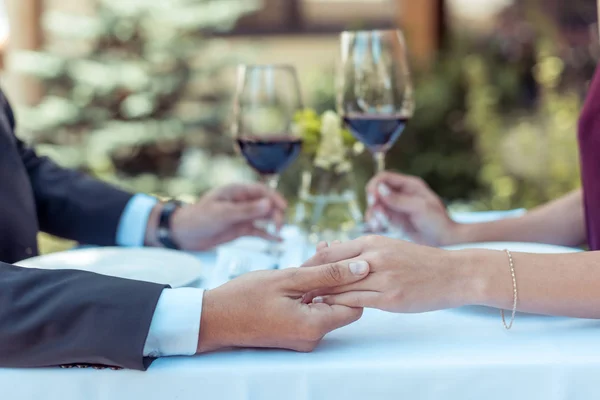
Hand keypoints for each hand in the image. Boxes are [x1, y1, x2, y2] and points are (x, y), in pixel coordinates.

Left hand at [147, 183, 286, 250]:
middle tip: (278, 226)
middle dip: (275, 213)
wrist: (184, 234)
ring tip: (279, 232)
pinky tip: (278, 240)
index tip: (283, 208)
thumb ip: (246, 210)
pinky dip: (268, 235)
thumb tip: (268, 204)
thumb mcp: (223, 214)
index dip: (275, 198)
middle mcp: (242, 202)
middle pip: (266, 204)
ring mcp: (243, 216)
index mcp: (237, 191)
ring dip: (274, 223)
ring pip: (264, 217)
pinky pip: (258, 231)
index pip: (262, 191)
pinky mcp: (241, 229)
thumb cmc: (199, 218)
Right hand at [196, 260, 369, 352]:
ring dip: (322, 280)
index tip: (344, 259)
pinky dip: (310, 290)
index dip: (354, 281)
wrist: (212, 319)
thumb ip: (328, 273)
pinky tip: (303, 270)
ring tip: (315, 254)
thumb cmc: (245, 297)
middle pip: (341, 304)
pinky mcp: (293, 332)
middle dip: (336, 276)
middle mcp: (312, 338)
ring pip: (325, 304)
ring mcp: (302, 337)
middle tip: (326, 249)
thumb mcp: (289, 278)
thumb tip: (363, 268)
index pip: (356, 305)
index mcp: (314, 326)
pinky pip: (311, 309)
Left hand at [301, 236, 477, 312]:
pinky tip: (325, 307)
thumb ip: (359, 249)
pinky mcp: (390, 298)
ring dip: (318, 294)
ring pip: (340, 286)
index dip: (309, 264)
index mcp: (372, 241)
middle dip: (308, 280)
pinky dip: (337, 304)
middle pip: (329, 269)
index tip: (295, 274)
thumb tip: (328, 248)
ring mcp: (382, 278)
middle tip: (291, 290)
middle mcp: (374, 257)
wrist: (454, 273)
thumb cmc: (418, 260)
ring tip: (301, 301)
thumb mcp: (388, 246)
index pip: (329, 253)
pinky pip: (356, 301)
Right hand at [365, 172, 457, 245]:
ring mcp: (396, 207)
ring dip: (373, 214)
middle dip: (373, 202)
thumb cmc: (437, 221)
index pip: (385, 177)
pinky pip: (378, 218)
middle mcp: (401, 193)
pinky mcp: (394, 220)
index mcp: (409, 185)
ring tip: (377, 225)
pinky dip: (375, 222)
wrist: (445, 240)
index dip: (375, 185)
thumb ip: (399, 199)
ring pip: (375, 206)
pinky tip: (378, 228)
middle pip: (377, 191)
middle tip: (376, 214)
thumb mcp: (420, 208)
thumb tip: (380, 190)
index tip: (372, 198)